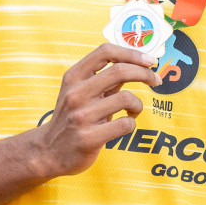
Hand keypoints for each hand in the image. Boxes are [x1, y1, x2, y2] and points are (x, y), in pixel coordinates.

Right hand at [32, 44, 160, 176]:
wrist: (49, 152)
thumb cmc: (73, 117)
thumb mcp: (82, 92)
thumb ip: (106, 78)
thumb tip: (138, 63)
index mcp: (73, 77)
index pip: (105, 52)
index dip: (132, 53)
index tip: (150, 60)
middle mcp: (75, 94)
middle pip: (120, 71)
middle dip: (145, 74)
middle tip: (156, 81)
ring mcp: (81, 116)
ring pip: (126, 99)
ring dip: (138, 105)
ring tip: (133, 111)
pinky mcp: (89, 138)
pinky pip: (125, 124)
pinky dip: (132, 123)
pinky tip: (125, 124)